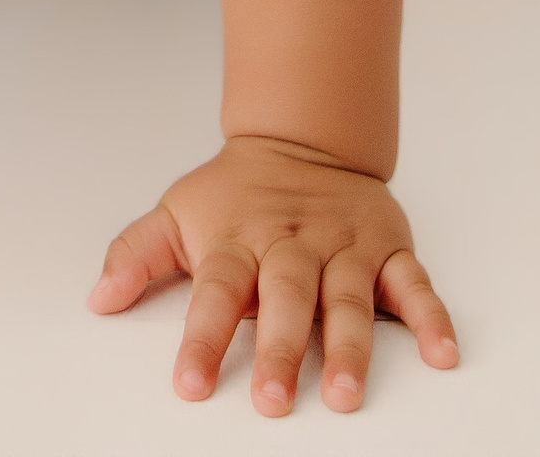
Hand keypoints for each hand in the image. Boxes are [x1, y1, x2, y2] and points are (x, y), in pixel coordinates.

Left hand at [89, 134, 457, 413]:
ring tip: (346, 395)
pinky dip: (431, 317)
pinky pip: (413, 284)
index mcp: (239, 240)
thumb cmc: (237, 192)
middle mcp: (292, 244)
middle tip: (274, 403)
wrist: (302, 137)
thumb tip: (98, 298)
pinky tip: (441, 354)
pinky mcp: (386, 249)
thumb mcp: (179, 212)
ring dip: (349, 348)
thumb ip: (137, 254)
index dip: (203, 338)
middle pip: (285, 299)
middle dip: (281, 352)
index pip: (216, 292)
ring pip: (347, 299)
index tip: (190, 385)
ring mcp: (343, 247)